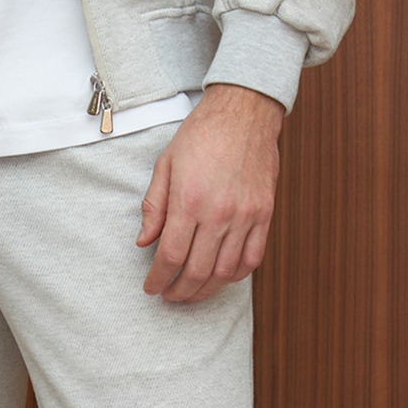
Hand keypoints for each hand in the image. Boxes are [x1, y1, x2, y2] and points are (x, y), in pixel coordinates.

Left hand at [137, 84, 283, 301]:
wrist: (244, 112)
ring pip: (225, 271)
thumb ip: (153, 206)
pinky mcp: (264, 213)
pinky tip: (221, 276)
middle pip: (197, 271)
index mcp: (188, 200)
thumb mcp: (165, 164)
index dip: (158, 279)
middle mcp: (219, 212)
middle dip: (179, 291)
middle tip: (169, 296)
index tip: (151, 287)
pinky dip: (236, 275)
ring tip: (192, 291)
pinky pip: (253, 258)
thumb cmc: (201, 134)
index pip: (170, 256)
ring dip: (206, 289)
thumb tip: (143, 242)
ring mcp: (245, 215)